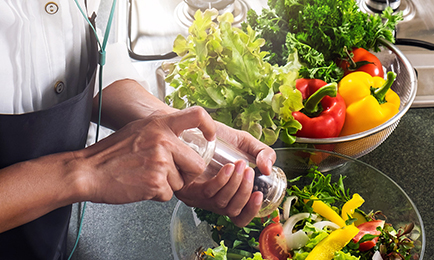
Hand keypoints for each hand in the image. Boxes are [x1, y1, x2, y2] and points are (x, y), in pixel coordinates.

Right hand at [74, 106, 216, 203]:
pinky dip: (157, 194)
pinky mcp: (156, 183)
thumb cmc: (111, 153)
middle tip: (170, 174)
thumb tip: (182, 134)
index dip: (209, 127)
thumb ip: (162, 130)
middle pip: (198, 164)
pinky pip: (169, 195)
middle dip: (187, 174)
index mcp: (160, 124)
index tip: (209, 138)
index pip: (197, 115)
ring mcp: (161, 162)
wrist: (88, 171)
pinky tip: (141, 185)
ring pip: (182, 183)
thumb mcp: (139, 129)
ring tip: (146, 177)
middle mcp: (164, 140)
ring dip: (168, 185)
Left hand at [175, 123, 275, 226]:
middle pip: (232, 211)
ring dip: (235, 185)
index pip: (239, 219)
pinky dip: (221, 181)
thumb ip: (264, 154)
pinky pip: (208, 192)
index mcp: (228, 197)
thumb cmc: (224, 138)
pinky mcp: (188, 188)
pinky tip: (228, 168)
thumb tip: (268, 169)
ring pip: (221, 202)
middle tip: (249, 171)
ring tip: (241, 165)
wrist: (201, 126)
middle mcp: (213, 201)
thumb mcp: (249, 145)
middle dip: (244, 191)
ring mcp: (199, 197)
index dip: (251, 211)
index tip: (259, 195)